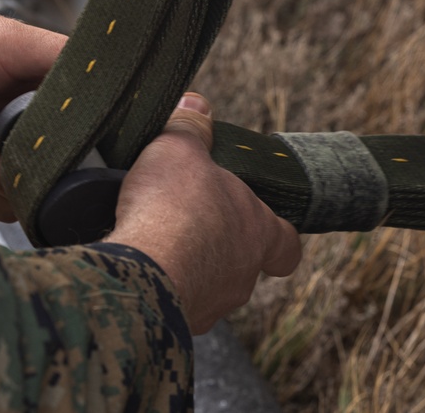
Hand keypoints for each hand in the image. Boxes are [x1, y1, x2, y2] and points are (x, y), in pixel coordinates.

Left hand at [0, 0, 65, 217]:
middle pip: (40, 180)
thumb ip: (60, 58)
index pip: (65, 145)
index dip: (62, 152)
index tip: (45, 142)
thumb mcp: (9, 38)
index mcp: (26, 103)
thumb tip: (113, 73)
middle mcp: (3, 136)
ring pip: (8, 201)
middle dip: (16, 166)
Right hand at [104, 93, 300, 334]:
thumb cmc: (172, 208)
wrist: (141, 268)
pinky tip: (138, 266)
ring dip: (188, 265)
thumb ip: (190, 127)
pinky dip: (160, 284)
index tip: (265, 228)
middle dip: (217, 243)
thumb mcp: (179, 149)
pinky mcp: (178, 321)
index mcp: (257, 230)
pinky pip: (174, 301)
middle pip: (242, 261)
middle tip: (188, 222)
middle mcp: (243, 274)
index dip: (278, 235)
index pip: (286, 243)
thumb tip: (196, 103)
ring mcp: (212, 303)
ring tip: (156, 242)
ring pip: (207, 284)